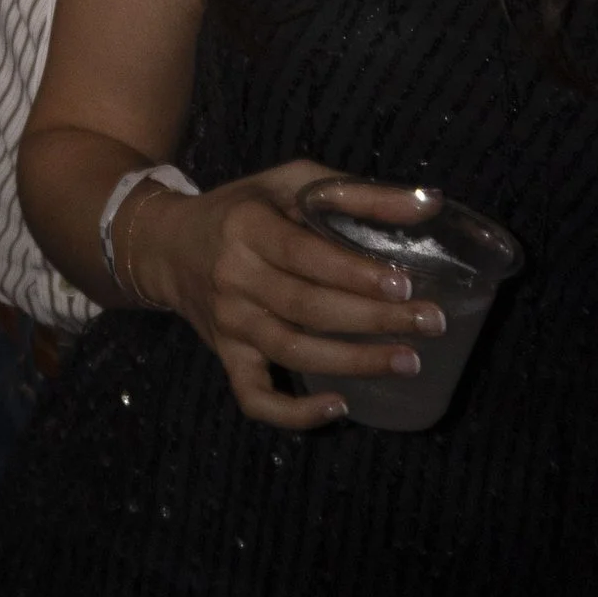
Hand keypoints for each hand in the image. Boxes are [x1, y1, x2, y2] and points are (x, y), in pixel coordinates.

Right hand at [122, 163, 450, 432]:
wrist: (168, 246)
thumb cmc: (242, 210)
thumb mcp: (289, 183)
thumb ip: (355, 193)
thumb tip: (427, 204)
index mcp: (248, 228)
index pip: (305, 255)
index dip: (355, 274)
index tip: (404, 286)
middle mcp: (234, 278)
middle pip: (307, 308)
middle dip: (374, 320)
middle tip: (429, 324)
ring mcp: (229, 323)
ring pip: (293, 352)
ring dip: (354, 363)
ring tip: (408, 361)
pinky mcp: (226, 356)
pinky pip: (254, 396)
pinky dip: (293, 414)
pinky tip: (340, 407)